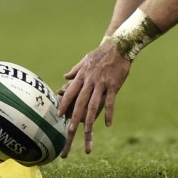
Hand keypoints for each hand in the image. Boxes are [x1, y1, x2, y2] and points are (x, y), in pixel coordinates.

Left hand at [56, 42, 131, 156]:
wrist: (119, 46)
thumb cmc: (102, 53)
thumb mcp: (85, 60)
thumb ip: (75, 70)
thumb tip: (65, 77)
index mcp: (82, 76)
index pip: (70, 92)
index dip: (64, 104)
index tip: (58, 115)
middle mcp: (90, 81)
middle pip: (80, 102)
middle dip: (74, 117)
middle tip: (70, 130)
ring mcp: (102, 84)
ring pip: (94, 105)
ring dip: (90, 119)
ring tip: (87, 132)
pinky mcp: (113, 85)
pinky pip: (110, 102)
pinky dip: (109, 113)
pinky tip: (108, 124)